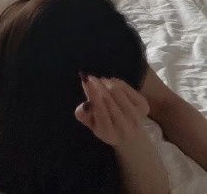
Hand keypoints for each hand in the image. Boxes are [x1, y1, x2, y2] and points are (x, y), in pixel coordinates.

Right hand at [76, 76, 169, 193]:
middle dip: (98, 86)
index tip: (85, 80)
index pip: (100, 109)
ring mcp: (135, 118)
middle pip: (109, 99)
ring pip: (119, 94)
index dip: (93, 94)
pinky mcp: (143, 111)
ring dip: (107, 84)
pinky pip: (128, 91)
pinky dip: (119, 84)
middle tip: (89, 77)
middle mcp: (123, 125)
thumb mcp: (96, 130)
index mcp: (109, 132)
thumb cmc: (110, 134)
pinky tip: (112, 82)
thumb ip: (87, 119)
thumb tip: (81, 108)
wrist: (136, 147)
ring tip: (99, 80)